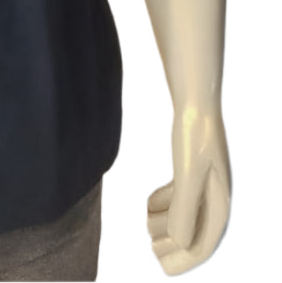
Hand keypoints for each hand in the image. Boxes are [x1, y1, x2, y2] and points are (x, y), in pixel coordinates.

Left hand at [147, 106, 230, 274]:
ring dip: (168, 223)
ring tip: (147, 227)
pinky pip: (182, 194)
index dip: (185, 259)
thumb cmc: (194, 134)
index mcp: (219, 201)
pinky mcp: (193, 166)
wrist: (195, 100)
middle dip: (175, 245)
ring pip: (188, 212)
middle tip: (151, 249)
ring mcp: (205, 180)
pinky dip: (166, 203)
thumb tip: (179, 242)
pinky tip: (150, 205)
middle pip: (196, 230)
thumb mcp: (188, 173)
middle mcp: (215, 194)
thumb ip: (184, 207)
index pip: (204, 241)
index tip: (163, 267)